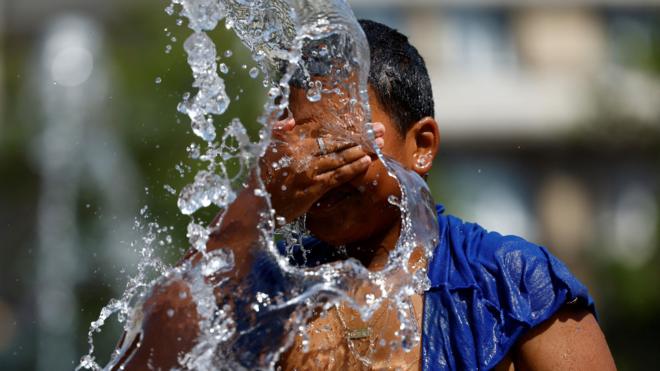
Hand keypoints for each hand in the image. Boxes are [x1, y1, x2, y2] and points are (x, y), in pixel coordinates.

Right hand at [261, 118, 384, 220]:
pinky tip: (365, 162)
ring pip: (340, 158)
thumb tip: (290, 120)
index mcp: (291, 143)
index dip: (346, 128)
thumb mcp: (264, 150)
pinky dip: (352, 168)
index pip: (325, 133)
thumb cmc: (260, 179)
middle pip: (337, 143)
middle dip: (361, 136)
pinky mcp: (313, 188)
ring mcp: (308, 171)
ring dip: (362, 150)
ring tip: (378, 144)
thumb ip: (276, 130)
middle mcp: (301, 154)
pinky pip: (337, 176)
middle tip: (380, 130)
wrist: (255, 206)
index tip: (363, 123)